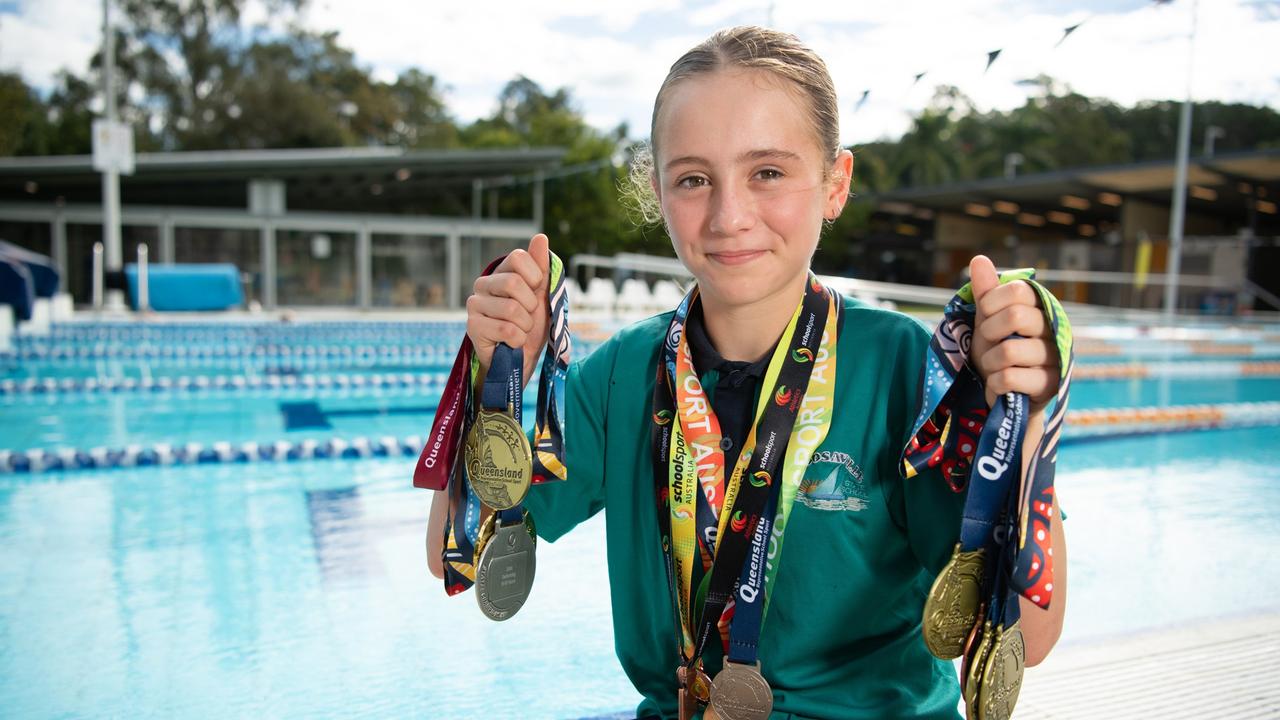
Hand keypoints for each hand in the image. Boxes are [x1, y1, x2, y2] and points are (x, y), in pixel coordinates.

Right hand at [465, 233, 549, 382]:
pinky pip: (506, 329)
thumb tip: (540, 237)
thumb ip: (542, 267)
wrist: (521, 360)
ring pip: (511, 309)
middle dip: (530, 306)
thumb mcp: (543, 296)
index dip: (535, 277)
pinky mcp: (472, 327)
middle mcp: (483, 284)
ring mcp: (474, 305)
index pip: (518, 257)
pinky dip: (518, 339)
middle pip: (513, 283)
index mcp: (501, 273)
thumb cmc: (532, 327)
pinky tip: (511, 342)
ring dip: (525, 326)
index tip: (536, 292)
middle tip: (527, 317)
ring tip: (520, 331)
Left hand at [968, 255, 1059, 412]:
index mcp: (1041, 308)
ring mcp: (1055, 358)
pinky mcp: (1049, 385)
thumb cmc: (996, 349)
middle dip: (989, 331)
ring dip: (990, 361)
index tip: (985, 315)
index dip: (991, 302)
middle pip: (1015, 316)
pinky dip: (994, 382)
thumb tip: (979, 259)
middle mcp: (1054, 329)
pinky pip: (1009, 378)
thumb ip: (986, 291)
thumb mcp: (987, 319)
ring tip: (995, 366)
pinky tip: (999, 384)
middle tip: (989, 342)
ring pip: (1009, 351)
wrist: (1003, 391)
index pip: (1018, 290)